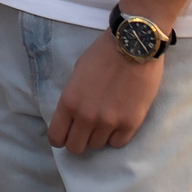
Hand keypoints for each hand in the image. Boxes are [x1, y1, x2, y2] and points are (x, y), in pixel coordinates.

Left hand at [47, 34, 162, 153]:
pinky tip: (119, 121)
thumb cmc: (103, 54)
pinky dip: (117, 135)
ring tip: (106, 119)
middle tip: (86, 130)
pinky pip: (118, 143)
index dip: (60, 138)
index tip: (67, 133)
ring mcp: (109, 122)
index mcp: (69, 102)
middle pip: (76, 147)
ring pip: (98, 146)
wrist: (134, 45)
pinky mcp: (130, 124)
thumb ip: (73, 98)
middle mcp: (87, 116)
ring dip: (99, 135)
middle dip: (78, 140)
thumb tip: (72, 117)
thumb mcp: (77, 73)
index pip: (56, 137)